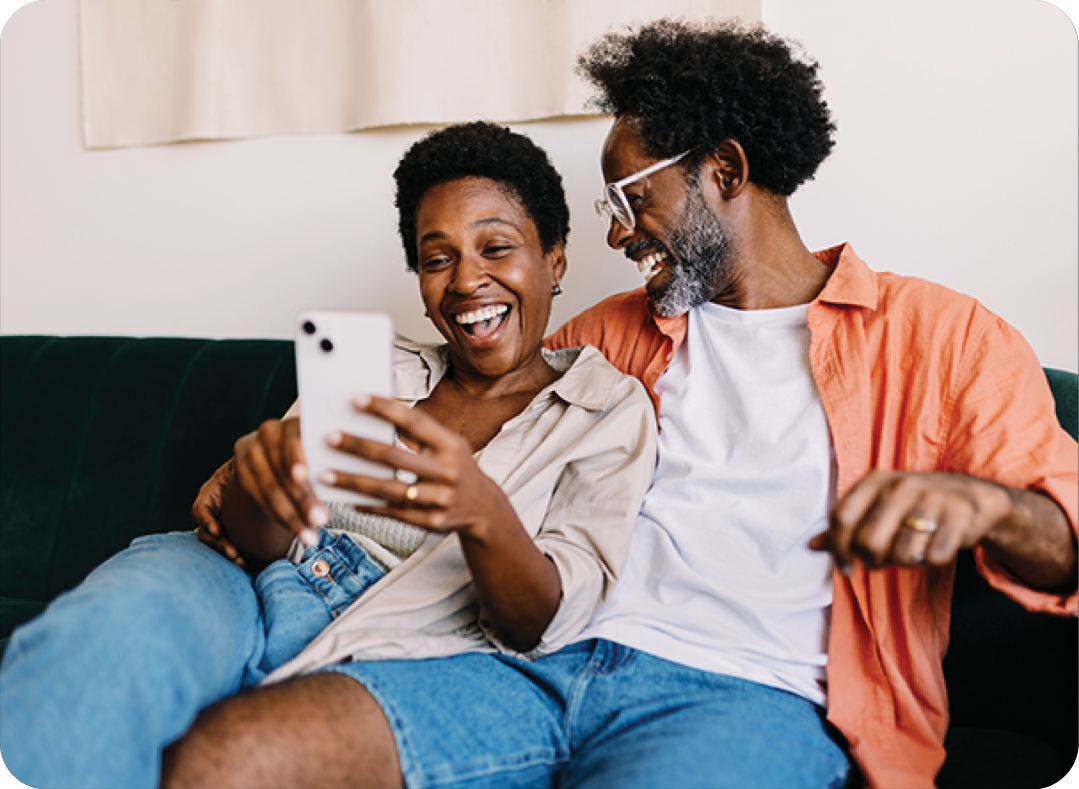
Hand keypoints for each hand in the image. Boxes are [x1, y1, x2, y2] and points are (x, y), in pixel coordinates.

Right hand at [192, 459, 243, 566]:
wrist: (258, 472)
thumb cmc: (249, 465)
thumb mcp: (241, 465)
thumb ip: (240, 468)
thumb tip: (245, 465)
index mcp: (211, 492)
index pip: (200, 509)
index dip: (206, 520)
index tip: (217, 529)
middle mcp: (211, 510)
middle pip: (206, 532)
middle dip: (218, 543)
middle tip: (234, 553)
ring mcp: (218, 521)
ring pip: (214, 542)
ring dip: (225, 552)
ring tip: (240, 560)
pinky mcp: (229, 532)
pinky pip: (225, 546)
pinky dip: (233, 555)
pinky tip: (245, 562)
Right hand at [231, 418, 328, 547]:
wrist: (284, 454)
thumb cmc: (318, 455)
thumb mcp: (324, 452)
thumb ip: (328, 461)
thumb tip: (342, 479)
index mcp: (293, 422)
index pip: (292, 441)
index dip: (296, 459)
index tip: (304, 476)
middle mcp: (268, 432)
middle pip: (282, 470)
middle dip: (302, 499)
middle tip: (320, 521)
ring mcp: (251, 451)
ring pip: (269, 488)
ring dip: (291, 516)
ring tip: (310, 536)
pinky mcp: (242, 470)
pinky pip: (259, 498)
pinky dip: (279, 517)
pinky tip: (297, 531)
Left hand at [321, 395, 507, 537]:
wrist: (483, 507)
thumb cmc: (455, 466)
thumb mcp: (449, 444)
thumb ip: (419, 433)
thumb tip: (375, 416)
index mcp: (450, 445)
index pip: (415, 422)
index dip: (385, 409)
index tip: (357, 400)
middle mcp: (447, 471)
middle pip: (395, 457)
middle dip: (359, 447)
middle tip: (330, 438)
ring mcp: (439, 499)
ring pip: (389, 489)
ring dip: (354, 482)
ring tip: (325, 474)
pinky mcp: (431, 522)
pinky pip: (393, 513)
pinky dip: (369, 506)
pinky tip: (347, 499)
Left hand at [808, 470, 1011, 573]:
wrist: (970, 496)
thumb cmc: (911, 505)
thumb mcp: (876, 505)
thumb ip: (845, 524)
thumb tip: (810, 546)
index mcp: (874, 481)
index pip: (841, 517)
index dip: (838, 549)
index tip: (846, 568)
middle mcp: (901, 485)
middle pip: (869, 541)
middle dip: (873, 561)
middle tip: (882, 561)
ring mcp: (932, 499)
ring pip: (902, 554)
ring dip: (904, 563)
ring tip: (910, 551)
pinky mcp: (959, 517)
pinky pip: (933, 558)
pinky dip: (931, 562)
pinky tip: (933, 548)